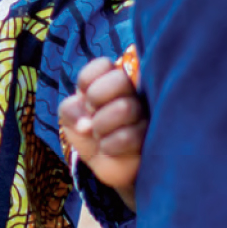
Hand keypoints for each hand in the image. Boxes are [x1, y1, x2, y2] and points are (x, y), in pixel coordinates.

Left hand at [59, 56, 144, 207]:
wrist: (106, 162)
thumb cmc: (89, 131)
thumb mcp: (72, 117)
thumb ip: (71, 110)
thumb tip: (86, 124)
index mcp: (114, 78)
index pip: (103, 65)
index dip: (87, 82)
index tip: (84, 98)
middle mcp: (136, 90)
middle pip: (119, 80)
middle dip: (96, 99)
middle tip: (92, 113)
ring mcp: (149, 113)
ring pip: (126, 108)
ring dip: (102, 125)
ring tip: (100, 133)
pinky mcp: (155, 137)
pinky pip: (131, 136)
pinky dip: (110, 144)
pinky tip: (108, 147)